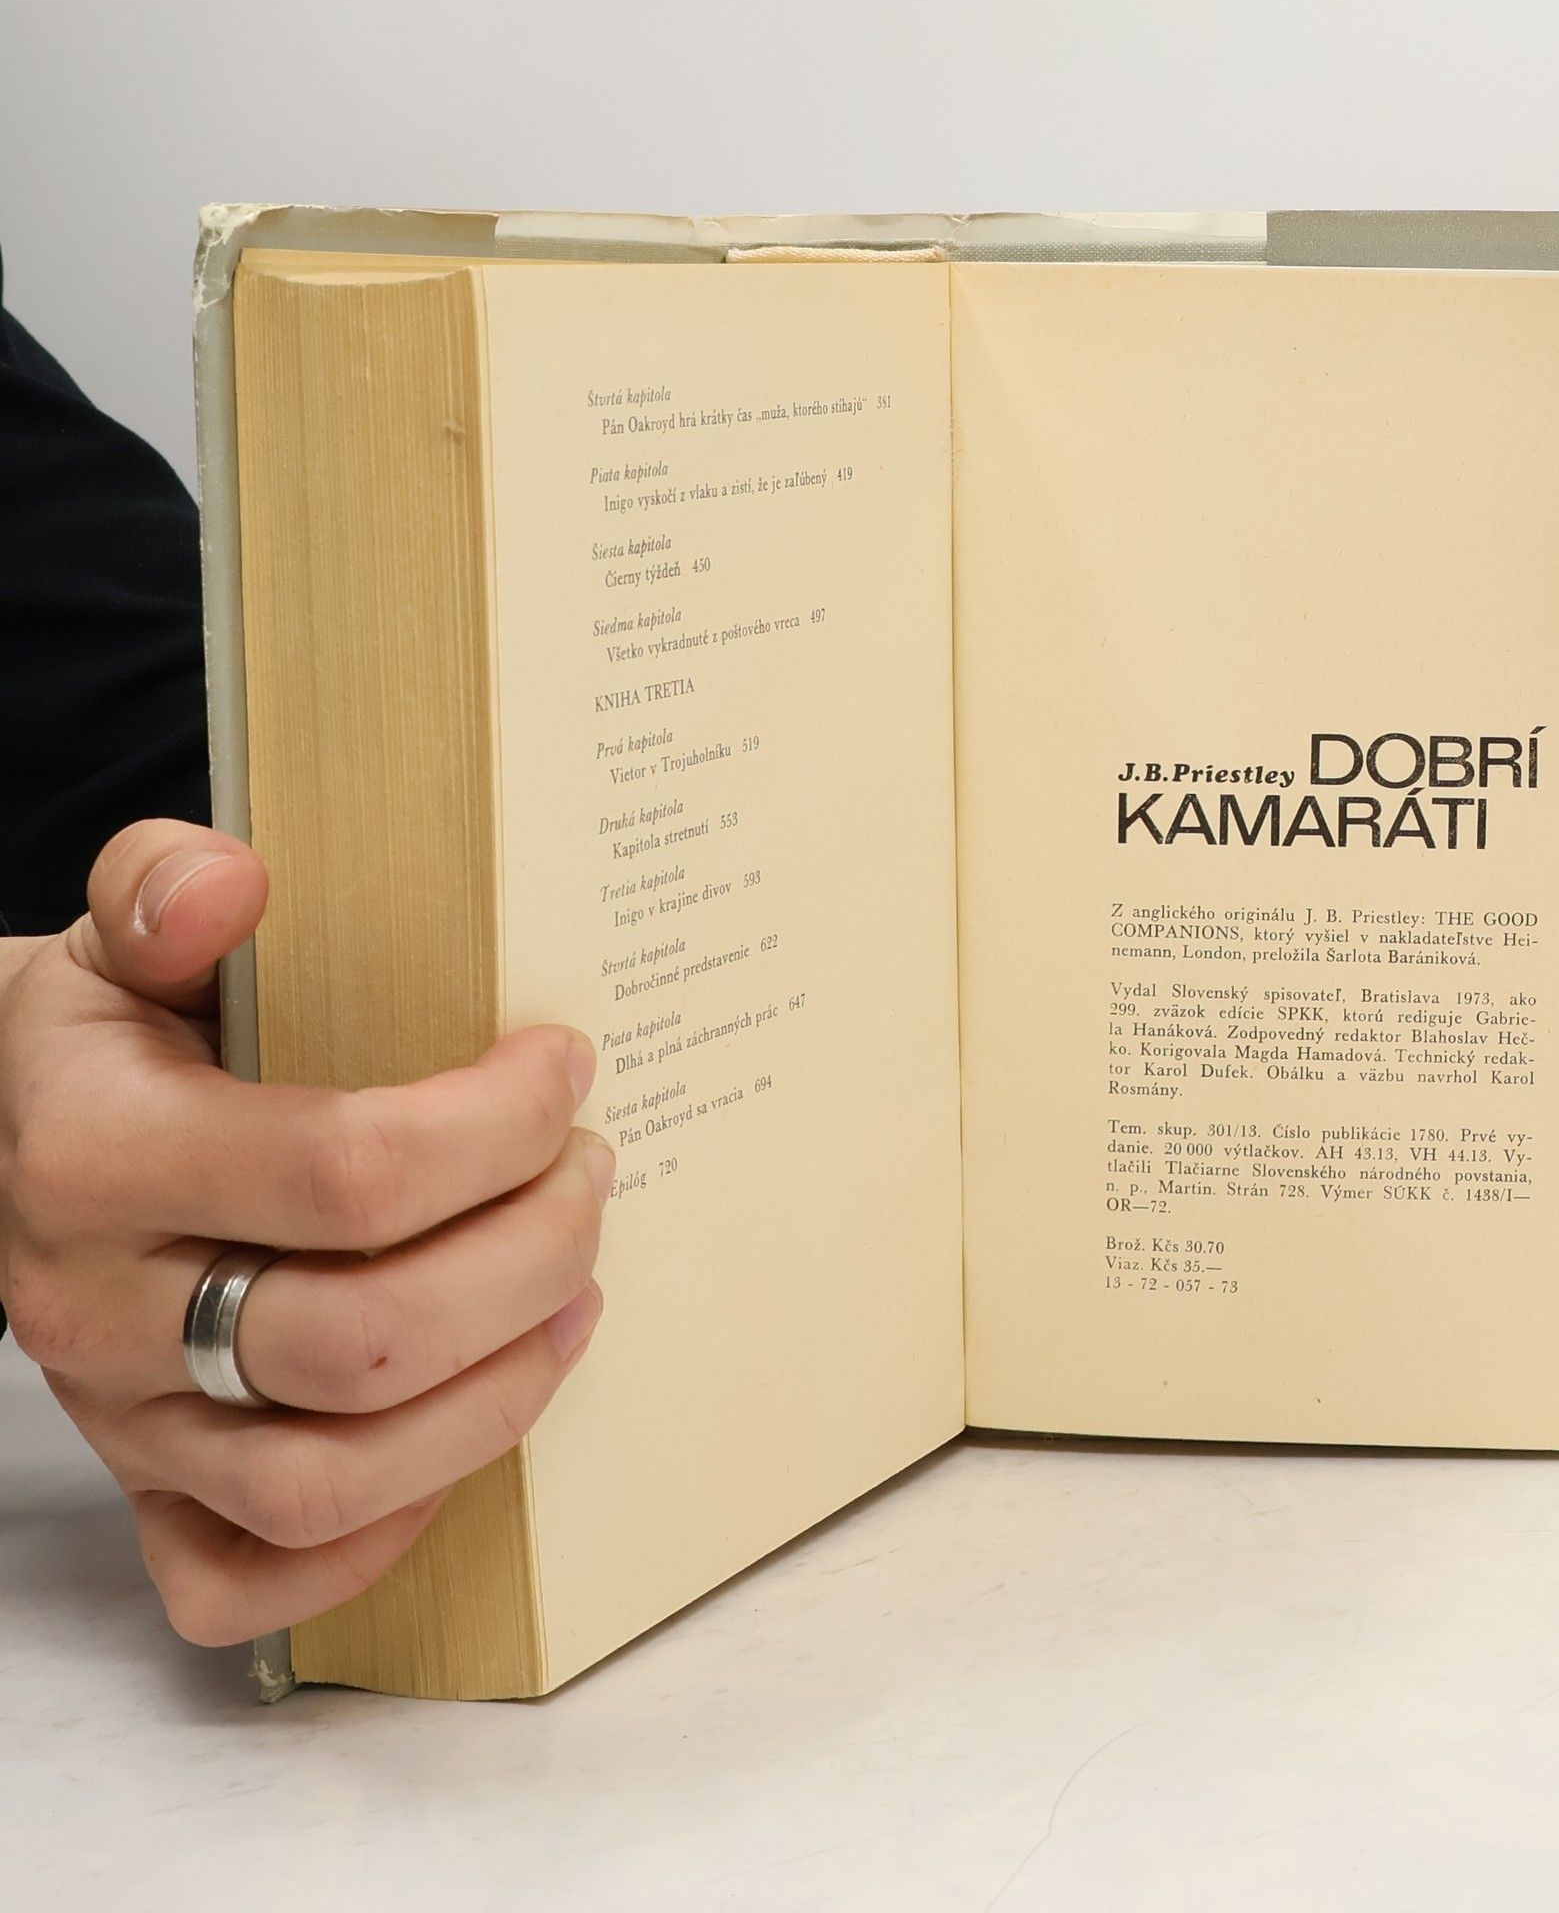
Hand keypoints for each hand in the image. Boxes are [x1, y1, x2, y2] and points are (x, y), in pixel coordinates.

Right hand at [0, 820, 611, 1646]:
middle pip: (365, 1342)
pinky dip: (384, 1531)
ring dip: (496, 1396)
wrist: (12, 1143)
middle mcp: (98, 1315)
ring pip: (331, 1481)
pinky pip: (250, 1583)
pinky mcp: (149, 1495)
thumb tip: (232, 882)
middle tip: (593, 1175)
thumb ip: (164, 887)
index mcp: (97, 1160)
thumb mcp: (119, 937)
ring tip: (576, 1295)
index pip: (349, 1174)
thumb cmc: (108, 1039)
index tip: (564, 1067)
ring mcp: (122, 1426)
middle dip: (531, 1255)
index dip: (497, 1126)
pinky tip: (464, 1429)